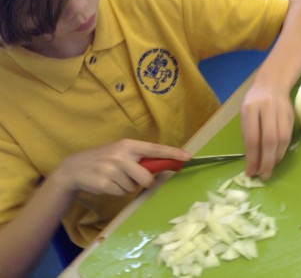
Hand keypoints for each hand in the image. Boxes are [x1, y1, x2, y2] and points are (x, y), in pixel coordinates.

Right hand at [54, 139, 191, 195]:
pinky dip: (117, 192)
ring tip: (113, 178)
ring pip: (133, 187)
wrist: (73, 169)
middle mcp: (121, 155)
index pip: (155, 149)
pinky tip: (106, 184)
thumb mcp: (121, 153)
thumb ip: (139, 159)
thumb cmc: (103, 160)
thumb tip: (163, 167)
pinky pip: (122, 193)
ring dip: (126, 186)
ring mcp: (112, 169)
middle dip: (143, 182)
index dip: (173, 154)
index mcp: (128, 145)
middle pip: (147, 177)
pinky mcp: (104, 183)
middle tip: (130, 177)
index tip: (189, 157)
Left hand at [240, 84, 293, 179]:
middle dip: (266, 161)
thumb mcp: (244, 114)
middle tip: (263, 175)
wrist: (272, 83)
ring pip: (282, 139)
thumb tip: (252, 161)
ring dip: (276, 158)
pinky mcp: (291, 116)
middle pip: (269, 140)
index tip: (250, 172)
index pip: (252, 137)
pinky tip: (277, 158)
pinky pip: (288, 137)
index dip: (252, 157)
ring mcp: (282, 111)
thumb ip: (248, 134)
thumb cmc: (254, 101)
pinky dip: (282, 150)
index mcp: (250, 108)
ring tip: (269, 170)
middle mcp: (267, 109)